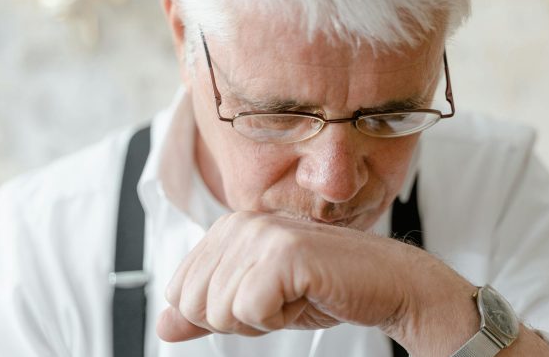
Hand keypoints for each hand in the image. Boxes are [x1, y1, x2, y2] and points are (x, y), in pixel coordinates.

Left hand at [156, 211, 417, 341]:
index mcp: (227, 229)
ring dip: (261, 319)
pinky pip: (249, 312)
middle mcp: (240, 224)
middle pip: (194, 305)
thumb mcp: (255, 302)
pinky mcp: (283, 253)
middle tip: (279, 298)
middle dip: (237, 318)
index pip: (179, 292)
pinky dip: (278, 319)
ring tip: (295, 294)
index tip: (260, 297)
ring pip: (219, 312)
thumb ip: (207, 311)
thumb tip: (164, 325)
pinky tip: (304, 296)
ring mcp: (261, 235)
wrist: (384, 283)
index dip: (221, 312)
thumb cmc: (323, 287)